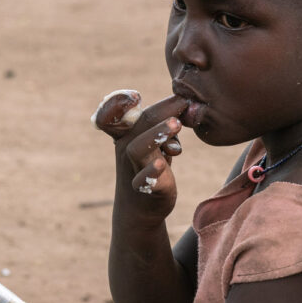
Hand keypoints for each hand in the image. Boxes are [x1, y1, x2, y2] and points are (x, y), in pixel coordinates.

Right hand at [93, 90, 188, 214]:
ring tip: (177, 125)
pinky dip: (151, 172)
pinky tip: (162, 165)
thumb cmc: (150, 165)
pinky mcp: (144, 189)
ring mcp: (133, 168)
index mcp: (125, 133)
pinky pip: (144, 181)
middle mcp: (125, 148)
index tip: (135, 96)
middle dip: (161, 111)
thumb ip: (166, 120)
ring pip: (138, 149)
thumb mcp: (155, 140)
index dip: (117, 103)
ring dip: (157, 134)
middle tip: (184, 102)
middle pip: (139, 124)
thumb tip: (190, 102)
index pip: (112, 114)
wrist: (141, 206)